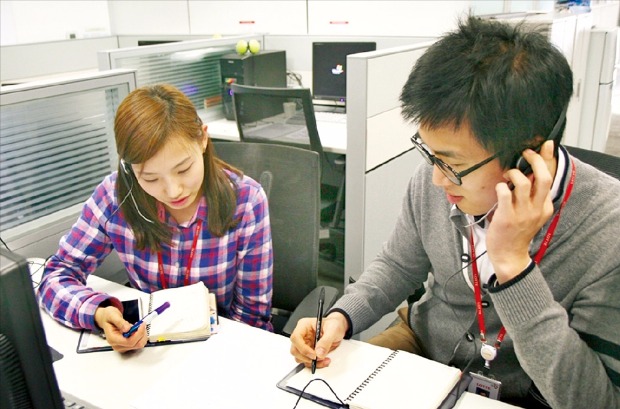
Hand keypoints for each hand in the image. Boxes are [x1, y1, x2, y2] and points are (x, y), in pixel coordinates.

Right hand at [94, 305, 147, 352]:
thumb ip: (119, 322)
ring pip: (138, 345)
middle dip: (141, 333)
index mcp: (112, 339)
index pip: (129, 341)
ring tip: (139, 326)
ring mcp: (122, 347)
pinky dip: (141, 336)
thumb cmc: (108, 317)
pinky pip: (138, 344)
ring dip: (142, 335)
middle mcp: (117, 345)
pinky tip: (138, 330)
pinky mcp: (126, 346)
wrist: (106, 319)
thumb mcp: (112, 315)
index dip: (138, 333)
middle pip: (135, 344)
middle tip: (141, 324)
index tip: (142, 325)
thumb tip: (127, 329)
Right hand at [289, 312, 347, 368]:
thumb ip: (326, 341)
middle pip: (295, 350)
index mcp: (304, 326)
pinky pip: (308, 362)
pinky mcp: (309, 352)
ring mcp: (304, 344)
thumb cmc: (334, 324)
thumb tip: (319, 353)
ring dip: (311, 362)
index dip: (303, 348)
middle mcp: (302, 335)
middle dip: (306, 357)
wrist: (338, 328)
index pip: (296, 338)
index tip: (314, 354)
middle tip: (318, 358)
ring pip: (300, 358)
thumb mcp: (333, 330)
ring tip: (324, 359)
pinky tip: (324, 360)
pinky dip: (316, 364)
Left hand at [486, 140, 555, 282]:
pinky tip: (499, 187)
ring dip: (514, 173)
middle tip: (525, 153)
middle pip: (543, 177)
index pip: (550, 178)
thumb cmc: (516, 231)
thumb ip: (530, 196)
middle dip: (535, 160)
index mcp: (545, 206)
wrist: (509, 255)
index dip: (547, 159)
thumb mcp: (530, 213)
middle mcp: (537, 208)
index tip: (545, 145)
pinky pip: (505, 194)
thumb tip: (527, 173)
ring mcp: (523, 213)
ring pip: (524, 183)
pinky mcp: (507, 217)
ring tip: (507, 174)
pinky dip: (501, 186)